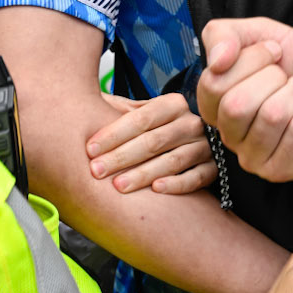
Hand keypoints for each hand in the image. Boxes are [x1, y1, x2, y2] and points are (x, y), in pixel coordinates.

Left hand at [84, 92, 215, 194]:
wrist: (188, 146)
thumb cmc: (152, 131)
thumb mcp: (137, 113)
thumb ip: (114, 108)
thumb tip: (80, 102)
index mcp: (172, 104)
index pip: (141, 118)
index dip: (114, 133)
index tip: (90, 149)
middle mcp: (191, 123)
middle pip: (154, 141)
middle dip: (122, 157)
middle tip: (97, 171)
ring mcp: (204, 146)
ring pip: (173, 161)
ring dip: (144, 174)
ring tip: (119, 186)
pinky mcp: (212, 168)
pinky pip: (196, 178)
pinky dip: (177, 184)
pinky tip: (156, 190)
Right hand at [198, 17, 292, 179]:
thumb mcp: (258, 32)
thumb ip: (222, 35)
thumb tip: (217, 61)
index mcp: (215, 105)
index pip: (214, 84)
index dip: (251, 60)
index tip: (274, 52)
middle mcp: (229, 136)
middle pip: (237, 105)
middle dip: (274, 78)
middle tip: (288, 77)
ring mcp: (255, 158)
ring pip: (272, 116)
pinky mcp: (284, 169)